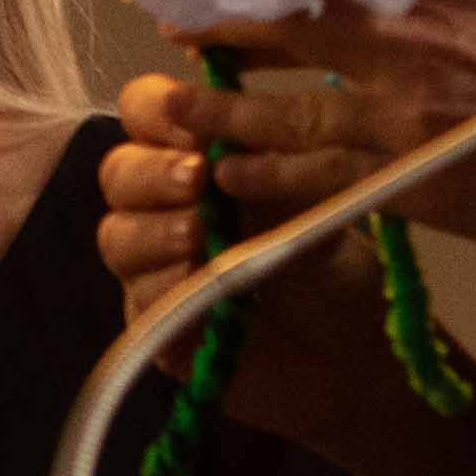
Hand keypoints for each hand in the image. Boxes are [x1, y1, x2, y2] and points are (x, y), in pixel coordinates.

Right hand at [95, 88, 394, 429]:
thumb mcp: (326, 211)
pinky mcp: (161, 327)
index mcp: (205, 162)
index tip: (199, 126)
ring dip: (152, 229)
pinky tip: (195, 279)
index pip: (148, 114)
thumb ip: (279, 174)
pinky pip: (138, 300)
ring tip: (198, 233)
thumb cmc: (346, 276)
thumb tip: (235, 149)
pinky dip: (162, 286)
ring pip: (116, 235)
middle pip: (118, 172)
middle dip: (152, 171)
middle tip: (196, 178)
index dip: (159, 112)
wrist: (359, 364)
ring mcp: (159, 269)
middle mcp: (170, 208)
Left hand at [170, 0, 475, 255]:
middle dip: (217, 60)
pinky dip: (276, 188)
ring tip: (183, 137)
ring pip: (289, 126)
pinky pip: (325, 191)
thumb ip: (457, 3)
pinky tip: (242, 189)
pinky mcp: (420, 193)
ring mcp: (408, 128)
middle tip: (165, 68)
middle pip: (285, 49)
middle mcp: (409, 55)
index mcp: (436, 6)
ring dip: (229, 132)